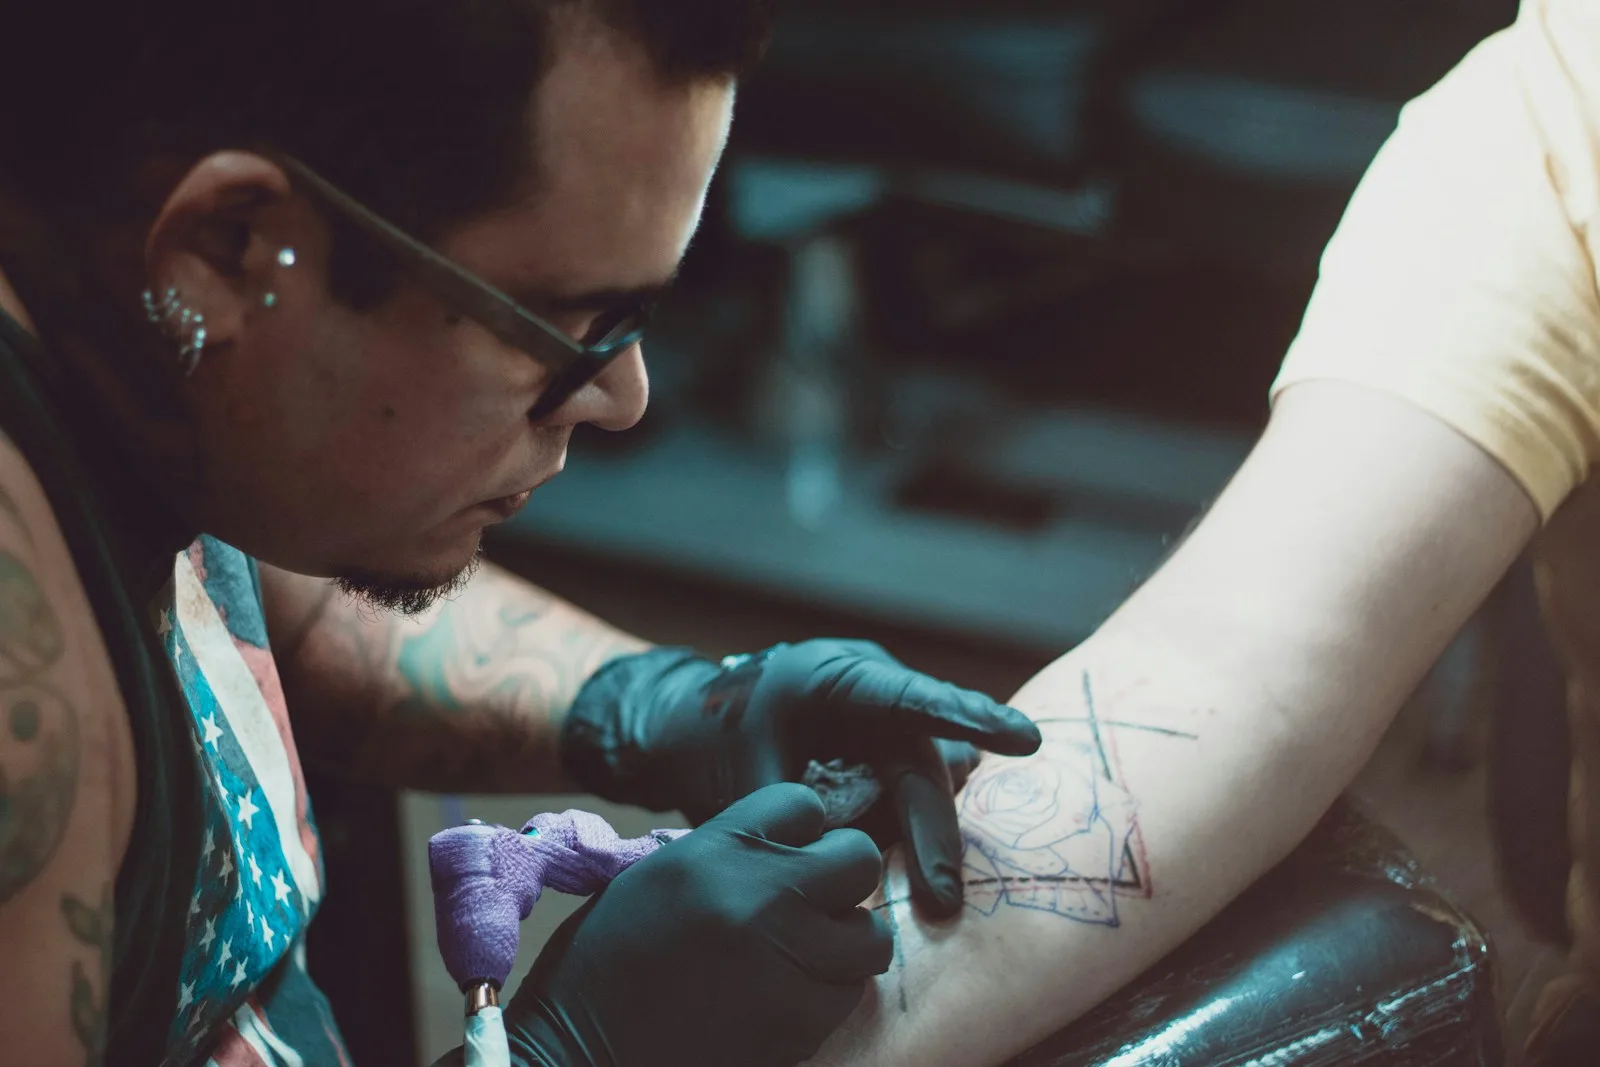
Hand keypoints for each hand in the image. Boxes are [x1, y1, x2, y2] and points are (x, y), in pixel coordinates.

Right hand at [504, 784, 891, 1066]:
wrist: (582, 1052)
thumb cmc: (609, 960)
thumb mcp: (657, 876)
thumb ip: (729, 852)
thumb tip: (794, 845)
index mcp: (714, 850)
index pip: (804, 804)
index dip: (801, 829)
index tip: (788, 852)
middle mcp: (756, 897)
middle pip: (858, 858)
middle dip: (841, 876)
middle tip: (812, 899)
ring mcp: (782, 962)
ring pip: (870, 935)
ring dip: (843, 942)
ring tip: (802, 952)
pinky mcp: (795, 1024)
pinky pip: (847, 995)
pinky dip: (825, 994)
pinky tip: (784, 994)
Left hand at [561, 640, 1041, 916]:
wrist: (675, 728)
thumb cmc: (705, 739)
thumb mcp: (745, 775)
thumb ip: (806, 806)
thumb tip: (857, 848)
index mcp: (836, 677)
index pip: (913, 700)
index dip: (972, 718)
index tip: (1025, 738)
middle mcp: (866, 693)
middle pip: (918, 761)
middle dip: (933, 829)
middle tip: (943, 893)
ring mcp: (870, 722)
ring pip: (914, 782)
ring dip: (923, 838)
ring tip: (936, 893)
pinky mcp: (867, 753)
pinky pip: (896, 790)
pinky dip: (905, 827)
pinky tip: (928, 864)